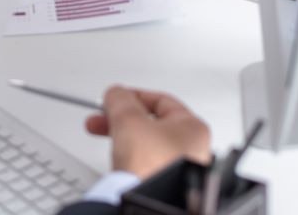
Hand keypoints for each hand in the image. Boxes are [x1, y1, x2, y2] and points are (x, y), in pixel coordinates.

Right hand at [85, 86, 211, 178]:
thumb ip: (121, 99)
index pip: (161, 100)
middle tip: (103, 120)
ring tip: (110, 142)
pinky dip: (133, 159)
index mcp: (193, 127)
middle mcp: (194, 148)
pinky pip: (148, 163)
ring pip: (148, 144)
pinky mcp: (169, 184)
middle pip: (152, 123)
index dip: (133, 96)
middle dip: (123, 119)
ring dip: (125, 138)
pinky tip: (122, 163)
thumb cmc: (151, 165)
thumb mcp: (129, 120)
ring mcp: (182, 168)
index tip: (115, 99)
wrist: (147, 203)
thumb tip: (116, 93)